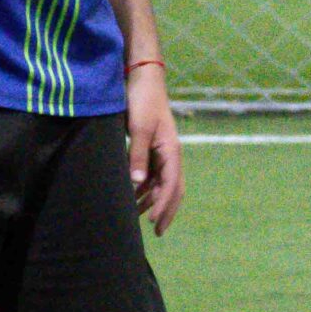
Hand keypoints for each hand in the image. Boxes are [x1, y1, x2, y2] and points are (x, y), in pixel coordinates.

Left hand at [126, 62, 183, 234]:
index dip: (164, 206)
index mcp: (172, 151)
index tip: (153, 223)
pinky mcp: (153, 148)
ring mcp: (163, 151)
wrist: (143, 80)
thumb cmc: (142, 101)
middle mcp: (171, 154)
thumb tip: (136, 184)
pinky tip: (136, 196)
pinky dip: (147, 188)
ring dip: (154, 201)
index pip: (172, 185)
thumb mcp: (139, 129)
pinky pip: (154, 175)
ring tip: (141, 218)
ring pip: (164, 184)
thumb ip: (137, 156)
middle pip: (174, 189)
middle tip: (157, 232)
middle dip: (167, 210)